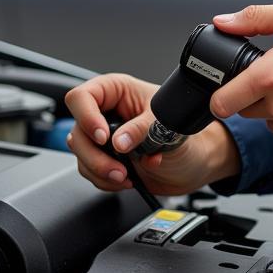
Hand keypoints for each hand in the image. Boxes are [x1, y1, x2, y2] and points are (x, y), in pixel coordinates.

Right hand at [64, 73, 241, 195]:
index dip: (87, 117)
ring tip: (126, 177)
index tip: (104, 137)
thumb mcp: (167, 126)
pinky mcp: (106, 159)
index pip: (82, 97)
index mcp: (118, 91)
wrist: (195, 161)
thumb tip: (118, 142)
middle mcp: (106, 113)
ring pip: (81, 154)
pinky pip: (90, 171)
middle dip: (95, 155)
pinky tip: (127, 180)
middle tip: (117, 167)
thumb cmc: (185, 131)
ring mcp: (105, 138)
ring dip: (100, 171)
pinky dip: (105, 180)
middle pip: (77, 131)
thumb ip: (143, 131)